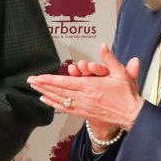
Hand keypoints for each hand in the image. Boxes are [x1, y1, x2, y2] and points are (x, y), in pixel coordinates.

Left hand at [27, 43, 144, 130]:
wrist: (131, 115)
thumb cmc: (126, 94)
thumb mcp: (120, 73)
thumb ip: (109, 59)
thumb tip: (102, 45)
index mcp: (90, 87)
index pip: (64, 83)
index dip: (49, 80)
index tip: (37, 77)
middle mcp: (83, 98)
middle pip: (58, 91)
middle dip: (42, 85)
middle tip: (29, 81)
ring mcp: (82, 107)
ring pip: (59, 100)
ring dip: (45, 93)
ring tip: (34, 88)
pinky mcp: (83, 113)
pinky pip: (65, 108)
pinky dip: (53, 104)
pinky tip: (45, 100)